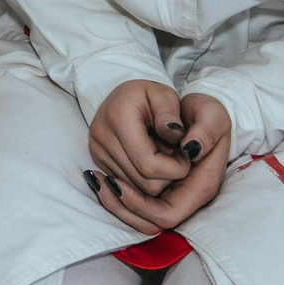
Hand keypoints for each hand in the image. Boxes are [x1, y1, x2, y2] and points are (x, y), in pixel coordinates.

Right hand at [89, 90, 230, 234]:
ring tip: (164, 156)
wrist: (125, 95)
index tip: (187, 156)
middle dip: (168, 177)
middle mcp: (101, 136)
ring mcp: (96, 150)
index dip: (175, 169)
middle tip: (177, 157)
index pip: (149, 165)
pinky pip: (127, 186)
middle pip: (143, 182)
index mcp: (118, 118)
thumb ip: (171, 116)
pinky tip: (151, 161)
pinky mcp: (98, 160)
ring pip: (136, 189)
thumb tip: (180, 140)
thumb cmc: (150, 95)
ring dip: (157, 180)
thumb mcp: (166, 96)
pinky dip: (144, 180)